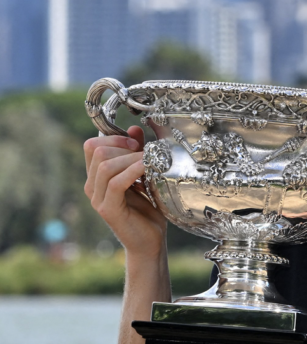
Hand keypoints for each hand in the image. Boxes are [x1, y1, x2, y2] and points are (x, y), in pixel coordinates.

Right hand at [84, 125, 166, 258]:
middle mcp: (92, 186)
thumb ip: (136, 152)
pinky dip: (134, 170)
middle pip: (98, 151)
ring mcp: (98, 199)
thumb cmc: (147, 209)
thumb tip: (134, 128)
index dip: (114, 138)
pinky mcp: (108, 209)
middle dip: (124, 146)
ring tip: (150, 162)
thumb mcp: (142, 175)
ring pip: (106, 165)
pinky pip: (116, 182)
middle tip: (145, 153)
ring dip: (132, 158)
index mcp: (96, 177)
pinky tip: (149, 169)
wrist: (149, 241)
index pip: (92, 145)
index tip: (136, 143)